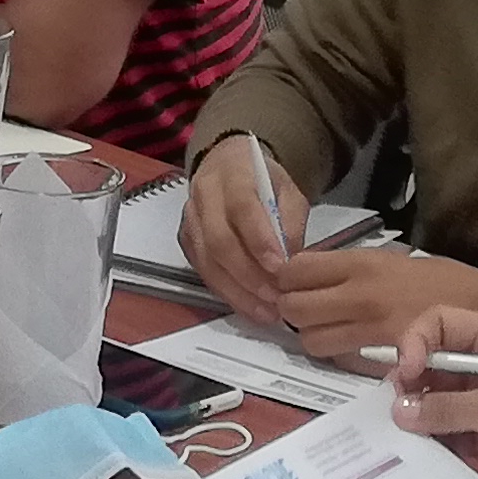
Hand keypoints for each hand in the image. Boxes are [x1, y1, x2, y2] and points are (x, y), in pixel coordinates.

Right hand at [179, 139, 304, 331]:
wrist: (227, 167)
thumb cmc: (262, 181)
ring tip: (266, 311)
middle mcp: (203, 195)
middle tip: (275, 297)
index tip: (279, 267)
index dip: (259, 239)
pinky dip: (227, 293)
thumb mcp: (288, 189)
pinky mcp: (187, 242)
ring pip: (207, 262)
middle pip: (218, 241)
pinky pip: (204, 272)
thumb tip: (290, 261)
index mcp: (232, 173)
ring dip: (237, 292)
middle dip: (248, 275)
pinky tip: (249, 307)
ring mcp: (190, 220)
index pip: (241, 207)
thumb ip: (291, 221)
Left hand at [267, 243, 477, 362]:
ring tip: (322, 327)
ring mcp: (367, 326)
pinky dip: (332, 351)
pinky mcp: (379, 353)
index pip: (296, 270)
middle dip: (290, 308)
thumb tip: (312, 277)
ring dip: (308, 334)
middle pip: (293, 307)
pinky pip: (336, 355)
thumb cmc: (438, 278)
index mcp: (361, 263)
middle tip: (302, 307)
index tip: (290, 280)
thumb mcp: (390, 258)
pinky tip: (343, 343)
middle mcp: (358, 294)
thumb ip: (350, 269)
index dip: (284, 277)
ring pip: (309, 339)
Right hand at [386, 306, 477, 478]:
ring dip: (414, 414)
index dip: (414, 343)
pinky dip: (427, 439)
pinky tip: (415, 454)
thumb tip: (400, 410)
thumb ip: (450, 407)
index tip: (407, 375)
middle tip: (397, 411)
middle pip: (427, 361)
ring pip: (430, 398)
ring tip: (400, 437)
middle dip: (407, 382)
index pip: (437, 324)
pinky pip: (443, 430)